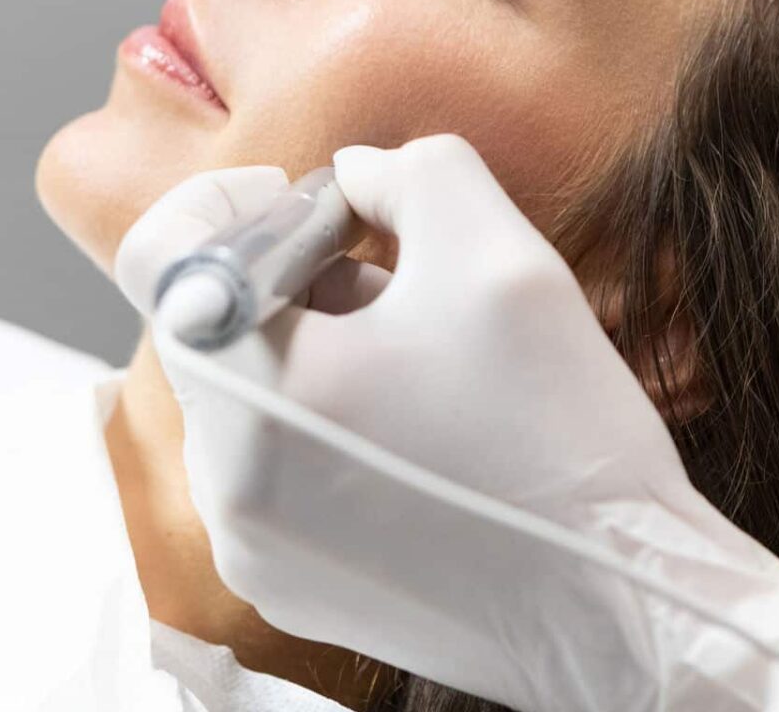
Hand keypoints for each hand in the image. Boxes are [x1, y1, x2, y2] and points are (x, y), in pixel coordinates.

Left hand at [115, 135, 778, 711]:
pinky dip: (330, 438)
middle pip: (217, 330)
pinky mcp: (290, 589)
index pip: (161, 255)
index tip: (310, 208)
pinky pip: (276, 477)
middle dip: (300, 286)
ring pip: (250, 404)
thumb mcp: (498, 251)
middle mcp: (225, 484)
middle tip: (400, 286)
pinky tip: (425, 442)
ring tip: (430, 374)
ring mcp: (252, 548)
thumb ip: (411, 172)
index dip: (230, 201)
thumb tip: (355, 177)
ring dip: (319, 362)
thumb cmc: (557, 435)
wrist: (617, 604)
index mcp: (253, 392)